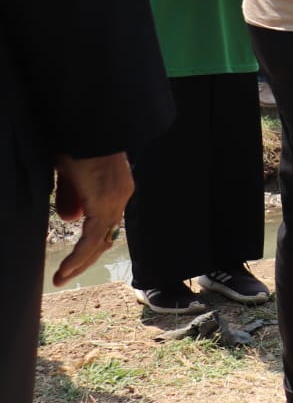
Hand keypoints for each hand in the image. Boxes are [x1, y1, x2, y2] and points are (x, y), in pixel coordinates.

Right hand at [51, 153, 133, 286]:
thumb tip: (71, 220)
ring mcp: (116, 198)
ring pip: (99, 240)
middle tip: (64, 275)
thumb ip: (73, 196)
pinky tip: (65, 268)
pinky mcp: (105, 201)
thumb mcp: (70, 174)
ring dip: (80, 261)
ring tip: (61, 276)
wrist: (88, 125)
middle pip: (105, 237)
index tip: (73, 260)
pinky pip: (92, 237)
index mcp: (115, 189)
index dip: (89, 245)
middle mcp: (121, 196)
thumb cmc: (76, 143)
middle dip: (84, 259)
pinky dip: (79, 255)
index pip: (105, 225)